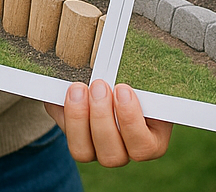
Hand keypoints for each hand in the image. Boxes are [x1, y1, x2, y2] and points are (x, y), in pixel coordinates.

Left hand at [45, 80, 172, 166]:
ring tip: (79, 89)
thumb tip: (140, 62)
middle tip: (99, 85)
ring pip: (84, 152)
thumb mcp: (144, 75)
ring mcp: (97, 150)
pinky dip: (65, 114)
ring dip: (79, 118)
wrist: (110, 79)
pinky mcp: (77, 141)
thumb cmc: (135, 77)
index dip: (131, 121)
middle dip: (102, 117)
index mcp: (150, 139)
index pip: (145, 146)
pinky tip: (68, 92)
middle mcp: (123, 151)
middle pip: (113, 155)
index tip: (122, 89)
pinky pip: (67, 137)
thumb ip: (141, 75)